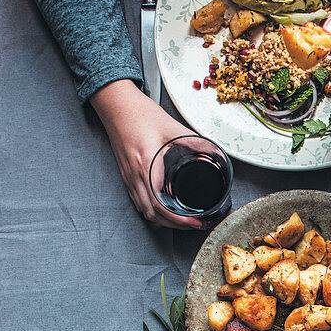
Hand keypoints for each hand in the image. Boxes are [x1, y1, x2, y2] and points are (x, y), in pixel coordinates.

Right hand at [89, 79, 203, 229]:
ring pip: (144, 210)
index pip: (160, 205)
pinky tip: (165, 208)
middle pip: (152, 214)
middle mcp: (135, 176)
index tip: (195, 222)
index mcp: (146, 166)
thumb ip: (195, 141)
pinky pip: (138, 201)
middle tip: (194, 224)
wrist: (116, 104)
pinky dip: (152, 210)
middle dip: (174, 225)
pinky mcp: (126, 175)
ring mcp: (128, 177)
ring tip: (183, 220)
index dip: (178, 220)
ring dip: (163, 220)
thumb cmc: (139, 114)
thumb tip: (215, 152)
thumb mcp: (171, 127)